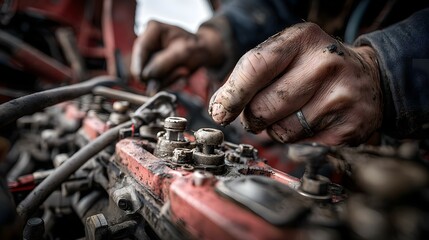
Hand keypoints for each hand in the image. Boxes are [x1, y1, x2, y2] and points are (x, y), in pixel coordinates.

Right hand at [131, 20, 223, 87]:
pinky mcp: (153, 68)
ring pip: (148, 76)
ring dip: (166, 79)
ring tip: (183, 71)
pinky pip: (155, 81)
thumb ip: (163, 63)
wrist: (203, 52)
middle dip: (159, 74)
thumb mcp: (184, 52)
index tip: (142, 79)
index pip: (140, 49)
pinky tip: (180, 74)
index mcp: (153, 29)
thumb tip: (145, 76)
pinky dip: (168, 81)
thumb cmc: (196, 46)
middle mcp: (148, 42)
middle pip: (141, 65)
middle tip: (181, 72)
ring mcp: (149, 56)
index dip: (138, 65)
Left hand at [208, 23, 381, 145]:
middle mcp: (324, 64)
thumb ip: (249, 75)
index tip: (220, 112)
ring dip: (276, 130)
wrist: (369, 78)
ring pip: (280, 132)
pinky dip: (295, 142)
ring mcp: (340, 97)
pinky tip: (310, 124)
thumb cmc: (314, 67)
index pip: (254, 68)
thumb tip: (219, 107)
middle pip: (262, 107)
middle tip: (266, 109)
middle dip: (254, 116)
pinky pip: (300, 147)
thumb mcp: (285, 55)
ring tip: (294, 113)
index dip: (232, 95)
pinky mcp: (348, 128)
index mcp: (302, 39)